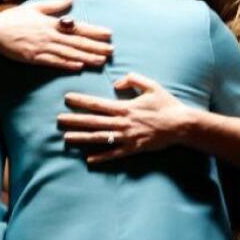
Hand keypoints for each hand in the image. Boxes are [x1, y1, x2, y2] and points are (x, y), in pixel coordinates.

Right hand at [0, 0, 111, 69]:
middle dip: (96, 46)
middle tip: (112, 51)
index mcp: (51, 22)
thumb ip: (54, 6)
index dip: (94, 31)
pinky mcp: (34, 58)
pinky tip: (79, 66)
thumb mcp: (35, 8)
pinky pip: (53, 62)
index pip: (77, 27)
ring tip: (101, 60)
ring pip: (69, 53)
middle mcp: (49, 34)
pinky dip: (67, 64)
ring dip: (86, 57)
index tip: (109, 34)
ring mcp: (42, 47)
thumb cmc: (14, 18)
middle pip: (77, 41)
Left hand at [59, 72, 193, 163]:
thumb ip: (132, 80)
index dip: (81, 101)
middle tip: (58, 120)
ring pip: (100, 138)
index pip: (98, 104)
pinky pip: (114, 154)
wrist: (181, 125)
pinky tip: (88, 159)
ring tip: (66, 138)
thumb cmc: (167, 104)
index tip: (67, 98)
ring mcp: (127, 137)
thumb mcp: (151, 86)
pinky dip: (101, 156)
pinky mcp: (134, 149)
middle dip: (75, 120)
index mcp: (125, 107)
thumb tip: (116, 82)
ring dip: (82, 138)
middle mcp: (123, 123)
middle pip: (94, 121)